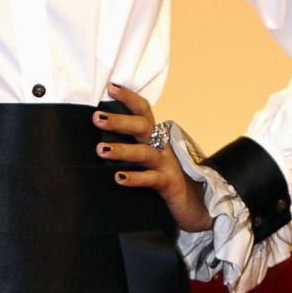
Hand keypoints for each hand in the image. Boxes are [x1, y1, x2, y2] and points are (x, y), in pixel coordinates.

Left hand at [95, 83, 211, 232]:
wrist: (194, 206)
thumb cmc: (162, 178)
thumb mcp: (146, 158)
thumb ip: (129, 145)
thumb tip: (97, 136)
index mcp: (155, 137)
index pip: (143, 111)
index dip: (129, 97)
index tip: (110, 86)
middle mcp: (161, 147)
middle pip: (143, 127)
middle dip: (120, 121)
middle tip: (97, 118)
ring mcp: (167, 165)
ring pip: (145, 153)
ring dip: (123, 150)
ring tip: (101, 150)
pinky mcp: (170, 185)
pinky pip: (152, 179)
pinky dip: (136, 178)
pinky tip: (119, 177)